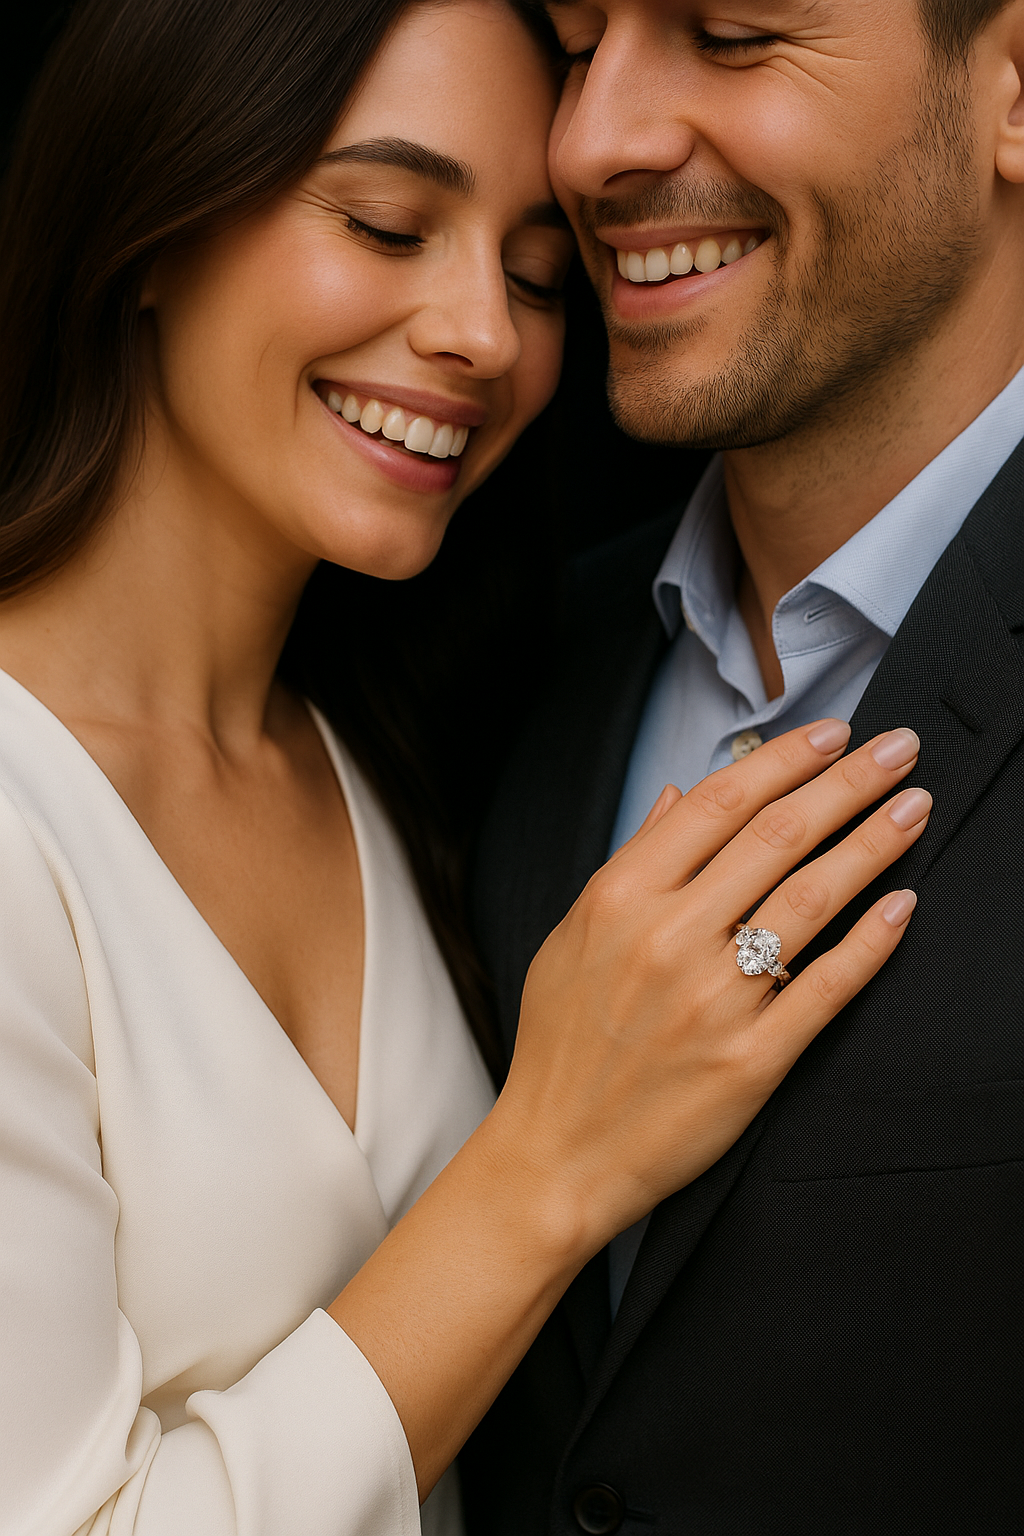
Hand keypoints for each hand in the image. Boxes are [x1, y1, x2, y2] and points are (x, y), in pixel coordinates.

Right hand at [496, 719, 928, 1251]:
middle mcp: (668, 938)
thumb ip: (632, 860)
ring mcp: (714, 999)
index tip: (833, 736)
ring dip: (874, 843)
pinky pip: (826, 985)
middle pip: (778, 836)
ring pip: (812, 898)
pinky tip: (901, 903)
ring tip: (913, 808)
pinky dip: (870, 940)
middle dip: (849, 782)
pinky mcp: (752, 1058)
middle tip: (897, 751)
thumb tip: (681, 797)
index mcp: (620, 899)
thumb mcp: (574, 936)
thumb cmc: (562, 1046)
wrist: (558, 1154)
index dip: (786, 760)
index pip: (720, 804)